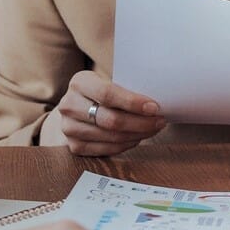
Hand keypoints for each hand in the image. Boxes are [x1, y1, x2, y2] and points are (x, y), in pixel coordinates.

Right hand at [46, 70, 165, 155]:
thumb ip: (128, 87)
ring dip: (137, 135)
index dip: (132, 103)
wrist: (81, 105)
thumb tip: (156, 103)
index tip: (154, 107)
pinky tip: (138, 137)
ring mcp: (68, 127)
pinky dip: (126, 144)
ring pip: (110, 137)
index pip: (107, 94)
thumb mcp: (111, 80)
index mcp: (79, 82)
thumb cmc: (104, 91)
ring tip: (153, 129)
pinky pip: (106, 149)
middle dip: (140, 122)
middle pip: (110, 120)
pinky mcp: (74, 146)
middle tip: (160, 121)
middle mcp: (69, 105)